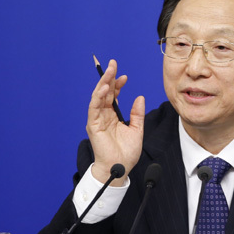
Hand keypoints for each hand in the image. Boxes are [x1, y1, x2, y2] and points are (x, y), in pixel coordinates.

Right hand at [86, 59, 144, 184]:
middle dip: (108, 77)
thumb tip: (140, 97)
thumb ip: (137, 114)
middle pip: (105, 92)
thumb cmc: (126, 153)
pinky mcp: (93, 125)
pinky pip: (94, 108)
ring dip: (103, 83)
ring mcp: (97, 120)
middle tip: (113, 63)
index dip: (118, 84)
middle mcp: (104, 115)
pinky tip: (104, 89)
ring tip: (109, 71)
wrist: (119, 169)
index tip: (125, 76)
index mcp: (113, 115)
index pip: (113, 95)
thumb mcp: (136, 130)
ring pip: (98, 97)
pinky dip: (98, 97)